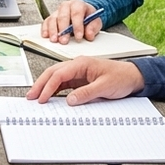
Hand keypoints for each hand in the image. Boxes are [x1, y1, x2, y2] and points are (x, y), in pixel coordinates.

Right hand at [26, 56, 144, 104]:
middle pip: (53, 73)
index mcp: (82, 63)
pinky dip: (54, 89)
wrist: (132, 76)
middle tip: (31, 97)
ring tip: (36, 97)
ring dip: (45, 86)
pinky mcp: (80, 79)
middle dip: (40, 84)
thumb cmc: (121, 78)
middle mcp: (77, 65)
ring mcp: (78, 72)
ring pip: (56, 77)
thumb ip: (87, 93)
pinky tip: (49, 96)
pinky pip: (64, 83)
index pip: (59, 74)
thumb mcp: (105, 87)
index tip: (42, 99)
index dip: (48, 87)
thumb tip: (70, 100)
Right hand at [41, 0, 101, 43]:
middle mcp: (66, 6)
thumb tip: (89, 35)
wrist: (83, 14)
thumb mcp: (95, 22)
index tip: (79, 37)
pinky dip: (45, 29)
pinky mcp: (51, 17)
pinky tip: (46, 36)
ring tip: (55, 40)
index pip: (77, 13)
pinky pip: (46, 22)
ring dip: (53, 30)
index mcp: (78, 4)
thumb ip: (93, 27)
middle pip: (62, 16)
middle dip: (63, 30)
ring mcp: (57, 11)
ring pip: (52, 19)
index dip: (77, 26)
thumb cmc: (88, 18)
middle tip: (64, 41)